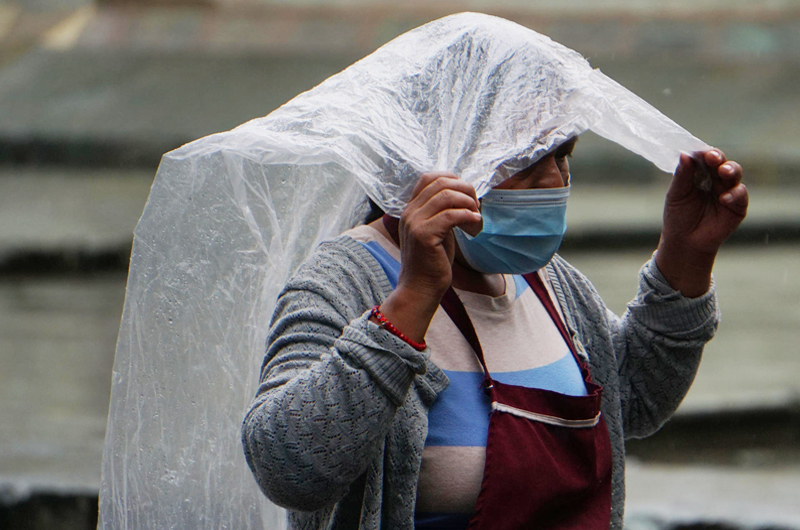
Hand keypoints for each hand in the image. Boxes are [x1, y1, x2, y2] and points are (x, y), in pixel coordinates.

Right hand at [374, 172, 481, 341]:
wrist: (420, 289)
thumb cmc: (432, 262)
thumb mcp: (436, 231)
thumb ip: (441, 212)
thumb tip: (463, 195)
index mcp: (411, 209)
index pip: (428, 177)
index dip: (452, 179)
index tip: (467, 195)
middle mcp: (410, 213)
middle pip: (440, 182)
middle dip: (464, 189)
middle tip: (476, 206)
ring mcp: (415, 223)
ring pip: (446, 196)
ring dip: (467, 203)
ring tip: (476, 217)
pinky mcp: (424, 236)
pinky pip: (450, 215)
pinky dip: (467, 216)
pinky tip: (475, 225)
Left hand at [656, 149, 747, 296]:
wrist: (685, 242)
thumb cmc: (678, 216)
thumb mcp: (676, 195)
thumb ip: (681, 176)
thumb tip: (684, 154)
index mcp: (700, 173)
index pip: (704, 158)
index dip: (703, 153)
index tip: (700, 152)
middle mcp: (716, 179)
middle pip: (721, 162)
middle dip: (718, 158)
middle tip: (713, 158)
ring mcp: (728, 190)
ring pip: (734, 173)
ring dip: (730, 170)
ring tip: (723, 172)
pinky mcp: (738, 206)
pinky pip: (740, 194)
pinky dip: (734, 194)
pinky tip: (724, 198)